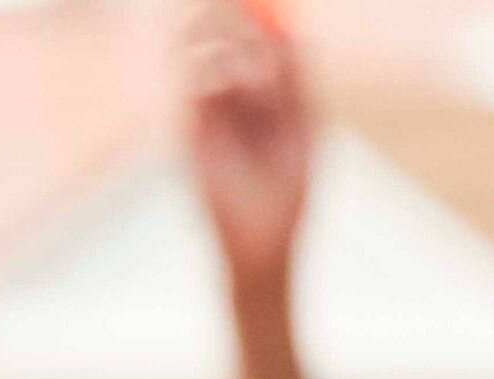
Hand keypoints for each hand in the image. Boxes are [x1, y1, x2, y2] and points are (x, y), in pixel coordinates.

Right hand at [182, 1, 314, 291]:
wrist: (262, 240)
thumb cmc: (289, 195)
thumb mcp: (304, 134)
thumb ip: (299, 85)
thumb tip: (300, 35)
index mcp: (269, 98)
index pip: (260, 44)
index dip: (260, 20)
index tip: (265, 4)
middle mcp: (237, 98)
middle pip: (226, 38)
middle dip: (238, 22)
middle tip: (248, 11)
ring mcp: (210, 109)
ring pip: (208, 53)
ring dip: (232, 53)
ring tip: (258, 80)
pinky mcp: (190, 123)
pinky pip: (194, 80)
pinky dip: (215, 73)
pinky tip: (235, 87)